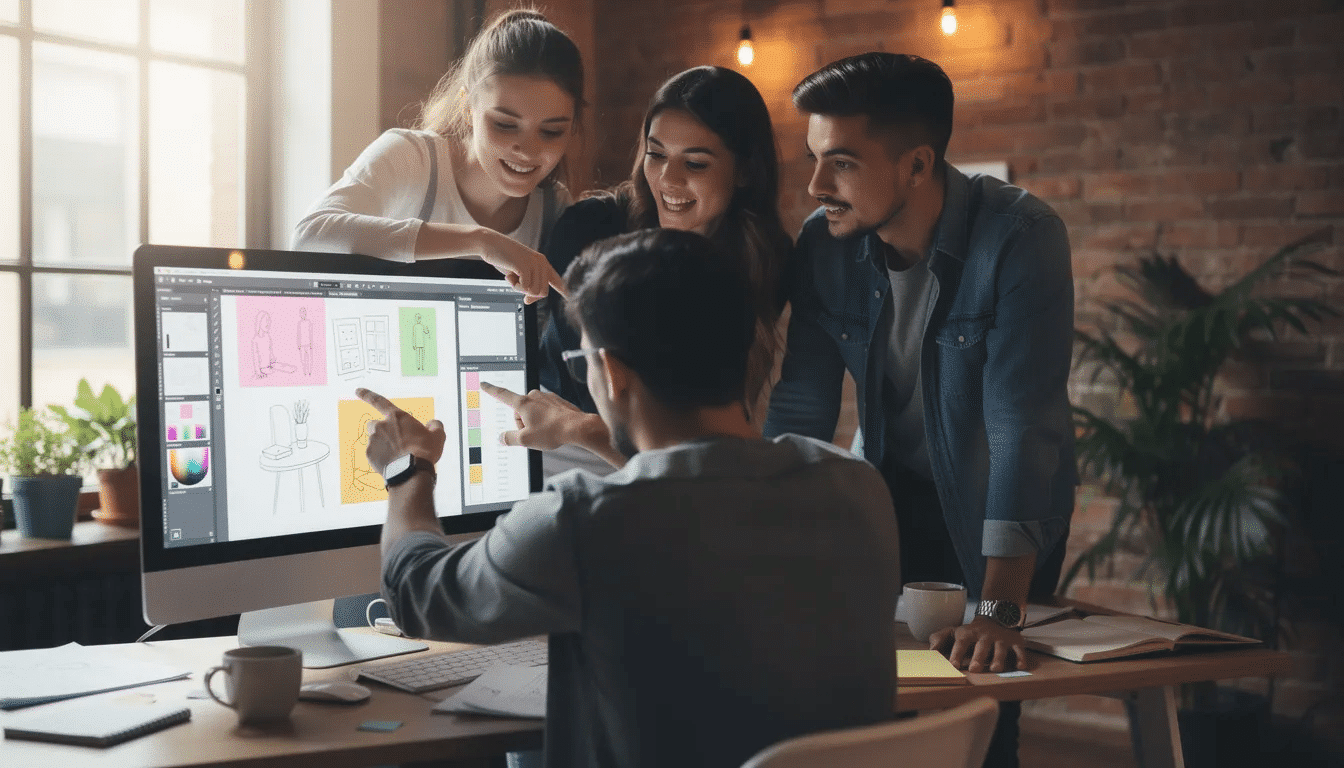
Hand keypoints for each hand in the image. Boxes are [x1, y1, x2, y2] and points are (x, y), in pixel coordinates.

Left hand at [356, 387, 446, 472]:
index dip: (367, 394)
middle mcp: (382, 426)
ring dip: (382, 444)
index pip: (379, 401)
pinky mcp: (369, 454)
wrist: (412, 472)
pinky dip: (380, 456)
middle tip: (393, 440)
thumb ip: (435, 425)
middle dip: (381, 430)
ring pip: (374, 439)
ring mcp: (373, 440)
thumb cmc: (425, 451)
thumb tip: (433, 423)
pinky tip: (392, 463)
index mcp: (397, 417)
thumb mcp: (438, 436)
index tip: (357, 390)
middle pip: (375, 424)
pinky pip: (373, 453)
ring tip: (395, 455)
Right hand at [477, 231, 566, 303]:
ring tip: (512, 275)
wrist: (489, 243)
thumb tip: (529, 300)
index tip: (570, 299)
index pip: (557, 280)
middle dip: (528, 294)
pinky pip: (525, 288)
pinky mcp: (525, 266)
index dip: (564, 291)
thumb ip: (528, 284)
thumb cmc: (502, 257)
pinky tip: (509, 274)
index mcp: (542, 263)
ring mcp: (534, 264)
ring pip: (534, 292)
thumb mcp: (519, 271)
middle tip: (516, 284)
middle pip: (543, 292)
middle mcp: (541, 263)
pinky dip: (514, 285)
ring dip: (519, 288)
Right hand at [480, 381, 596, 450]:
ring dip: (536, 422)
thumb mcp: (526, 440)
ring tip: (547, 431)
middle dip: (523, 423)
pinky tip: (554, 427)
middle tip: (534, 433)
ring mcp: (546, 397)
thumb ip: (510, 438)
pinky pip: (545, 411)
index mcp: (523, 403)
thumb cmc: (552, 431)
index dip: (491, 390)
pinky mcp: (556, 401)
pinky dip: (547, 420)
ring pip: (533, 412)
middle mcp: (534, 396)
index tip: (484, 383)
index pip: (502, 395)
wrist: (577, 427)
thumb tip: (502, 438)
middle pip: (520, 411)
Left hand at [929, 617, 1030, 672]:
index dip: (957, 653)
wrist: (996, 616)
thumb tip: (931, 650)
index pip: (961, 642)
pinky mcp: (1015, 641)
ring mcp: (1000, 638)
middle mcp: (985, 635)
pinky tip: (1020, 666)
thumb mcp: (954, 632)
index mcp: (968, 633)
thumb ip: (940, 639)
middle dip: (978, 657)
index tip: (954, 664)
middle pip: (981, 646)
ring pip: (1000, 649)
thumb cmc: (971, 632)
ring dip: (998, 658)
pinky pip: (1019, 650)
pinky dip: (1021, 657)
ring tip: (995, 669)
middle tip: (974, 668)